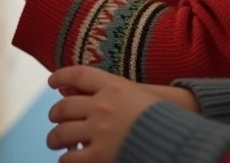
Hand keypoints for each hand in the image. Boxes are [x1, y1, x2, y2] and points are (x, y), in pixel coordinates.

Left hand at [44, 67, 199, 161]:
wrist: (177, 139)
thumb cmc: (165, 116)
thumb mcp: (139, 93)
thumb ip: (111, 89)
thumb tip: (81, 88)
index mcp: (113, 86)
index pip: (77, 74)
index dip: (60, 76)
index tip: (52, 81)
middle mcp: (101, 106)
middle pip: (63, 107)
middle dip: (56, 114)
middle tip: (55, 119)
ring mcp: (98, 131)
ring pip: (60, 133)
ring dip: (55, 138)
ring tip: (56, 142)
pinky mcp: (98, 155)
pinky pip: (69, 158)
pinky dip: (65, 160)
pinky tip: (69, 159)